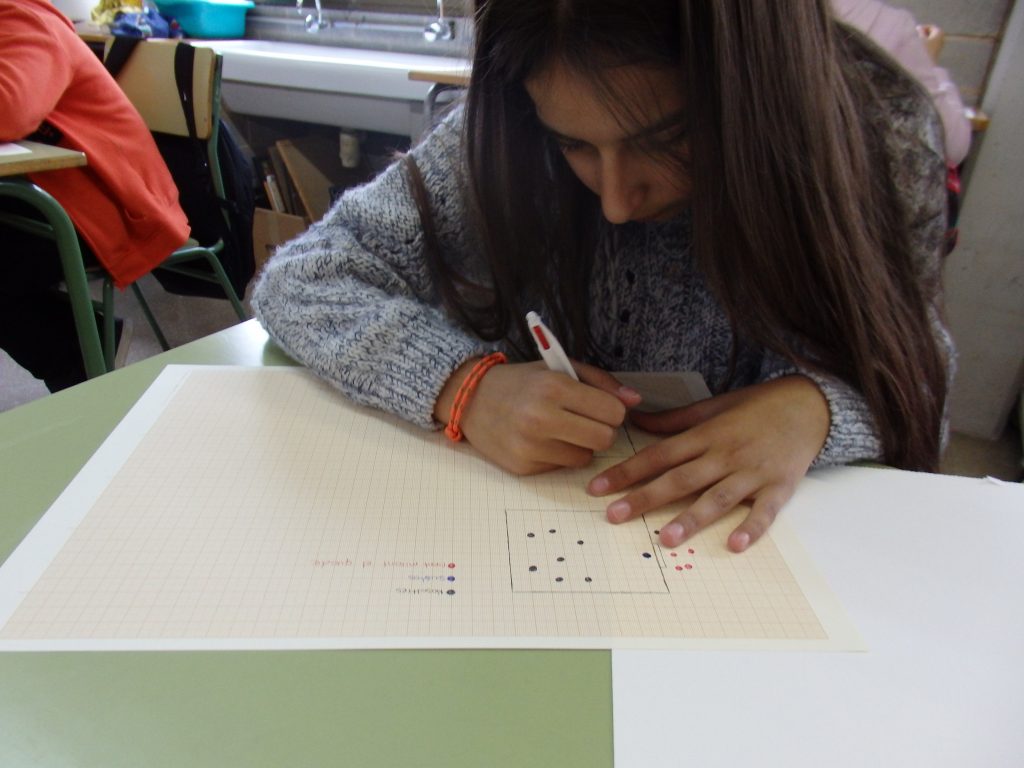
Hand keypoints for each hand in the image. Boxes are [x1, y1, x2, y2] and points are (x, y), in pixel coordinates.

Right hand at [434, 359, 641, 474]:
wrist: (470, 399)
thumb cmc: (522, 381)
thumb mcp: (560, 368)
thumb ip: (602, 382)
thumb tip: (635, 401)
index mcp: (553, 387)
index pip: (612, 412)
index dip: (612, 410)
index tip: (600, 406)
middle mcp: (540, 418)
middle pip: (604, 439)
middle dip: (601, 430)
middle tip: (586, 420)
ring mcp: (530, 446)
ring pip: (586, 458)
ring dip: (581, 445)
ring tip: (561, 429)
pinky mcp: (523, 468)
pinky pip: (563, 467)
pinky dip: (559, 456)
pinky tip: (542, 440)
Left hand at [586, 375, 829, 551]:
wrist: (810, 405)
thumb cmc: (757, 407)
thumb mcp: (714, 406)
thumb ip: (675, 420)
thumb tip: (637, 421)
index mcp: (706, 435)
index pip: (658, 455)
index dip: (626, 472)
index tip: (598, 488)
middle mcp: (725, 454)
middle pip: (679, 479)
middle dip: (645, 498)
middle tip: (614, 516)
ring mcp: (752, 473)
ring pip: (716, 498)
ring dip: (691, 519)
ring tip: (665, 539)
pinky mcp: (779, 487)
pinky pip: (764, 512)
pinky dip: (750, 529)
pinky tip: (734, 545)